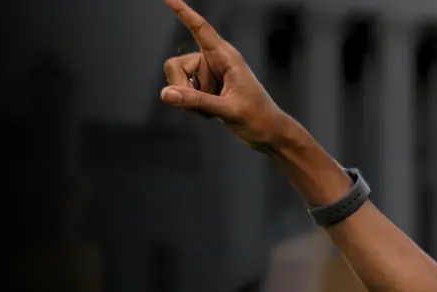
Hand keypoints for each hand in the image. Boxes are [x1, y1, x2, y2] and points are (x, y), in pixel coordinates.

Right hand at [159, 0, 293, 149]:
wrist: (270, 134)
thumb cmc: (258, 118)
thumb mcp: (228, 110)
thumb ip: (196, 102)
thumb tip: (166, 94)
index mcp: (226, 57)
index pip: (200, 29)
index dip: (183, 12)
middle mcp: (215, 61)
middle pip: (176, 65)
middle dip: (182, 88)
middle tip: (203, 105)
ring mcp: (209, 75)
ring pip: (177, 81)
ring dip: (189, 100)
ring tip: (214, 110)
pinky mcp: (206, 88)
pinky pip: (183, 93)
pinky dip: (191, 106)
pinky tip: (211, 113)